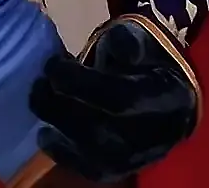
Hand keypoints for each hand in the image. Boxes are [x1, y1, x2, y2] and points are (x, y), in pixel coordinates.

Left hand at [30, 17, 197, 183]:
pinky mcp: (124, 170)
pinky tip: (47, 133)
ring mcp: (139, 158)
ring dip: (57, 127)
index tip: (53, 65)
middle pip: (100, 128)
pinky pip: (90, 169)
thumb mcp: (143, 39)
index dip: (80, 83)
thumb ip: (128, 40)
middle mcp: (155, 135)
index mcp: (166, 96)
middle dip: (60, 106)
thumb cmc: (149, 62)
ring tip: (39, 102)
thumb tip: (119, 45)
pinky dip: (64, 153)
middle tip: (38, 85)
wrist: (170, 98)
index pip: (119, 97)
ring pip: (92, 152)